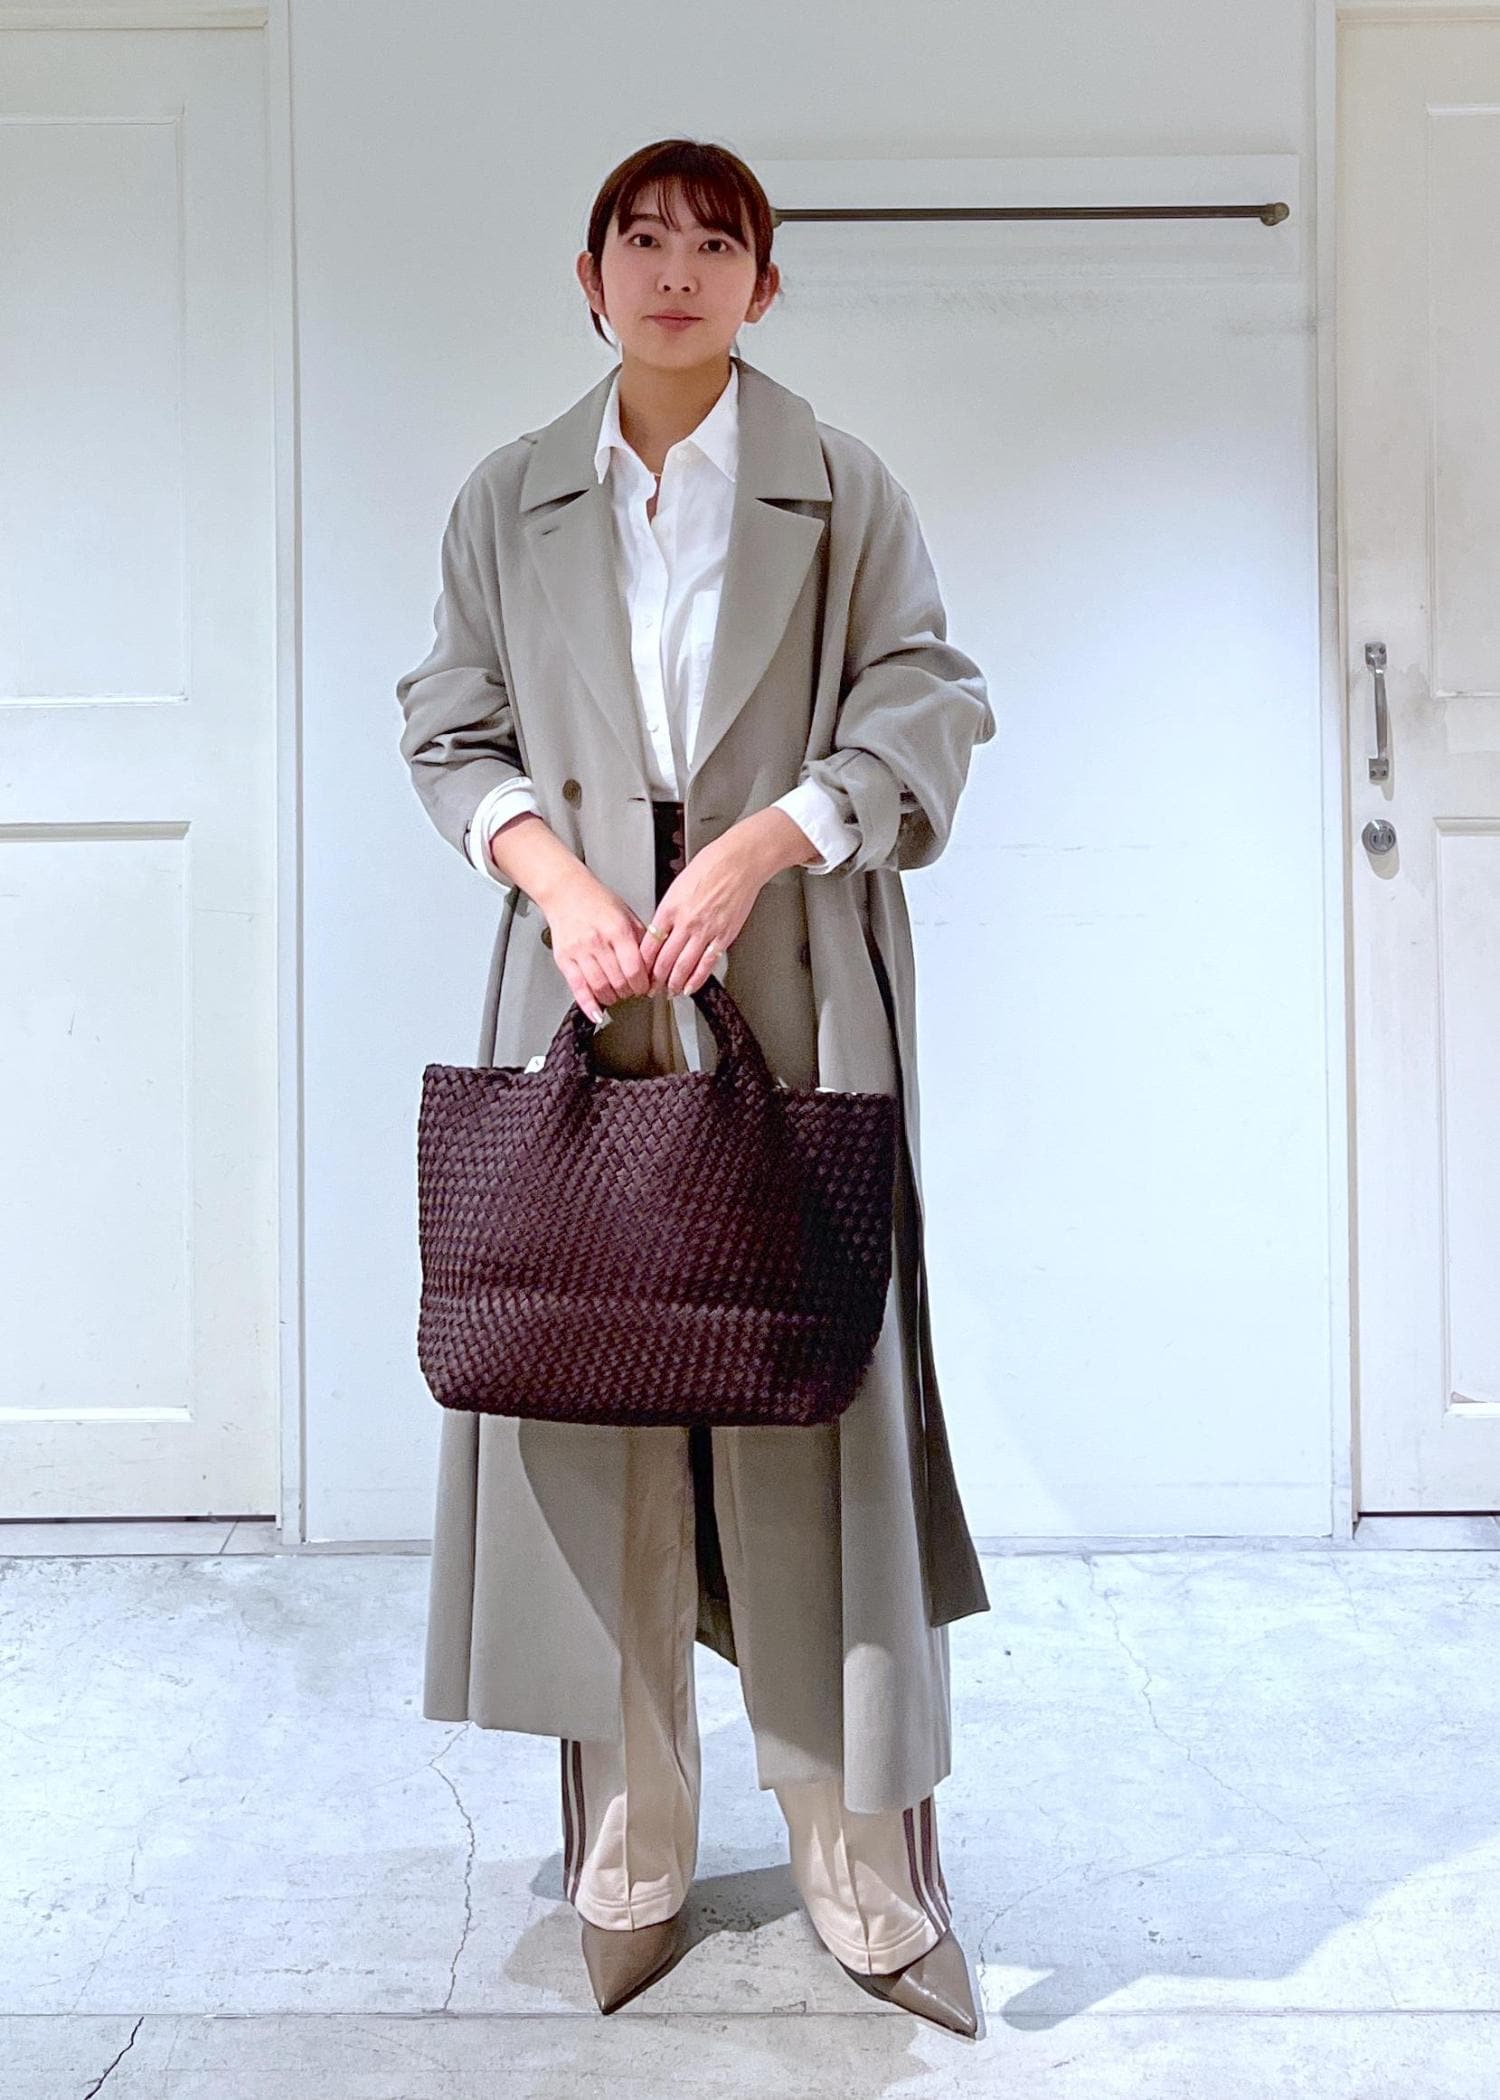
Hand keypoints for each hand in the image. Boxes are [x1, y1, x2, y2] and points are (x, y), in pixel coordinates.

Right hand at [538, 870, 653, 1023]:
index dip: (643, 984)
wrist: (566, 891)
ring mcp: (579, 952)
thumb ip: (641, 939)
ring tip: (617, 995)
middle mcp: (598, 942)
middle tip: (632, 991)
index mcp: (617, 930)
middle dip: (629, 992)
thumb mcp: (627, 914)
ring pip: (600, 987)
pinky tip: (597, 1013)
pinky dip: (588, 1004)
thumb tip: (653, 964)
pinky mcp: (564, 959)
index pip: (635, 968)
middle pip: (619, 981)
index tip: (645, 987)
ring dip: (613, 997)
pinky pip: (577, 988)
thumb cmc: (597, 900)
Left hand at [641, 830, 766, 996]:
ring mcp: (705, 931)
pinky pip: (707, 964)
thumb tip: (660, 930)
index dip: (642, 963)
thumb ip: (668, 911)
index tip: (639, 971)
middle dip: (655, 979)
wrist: (739, 862)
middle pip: (664, 960)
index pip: (649, 944)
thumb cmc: (711, 866)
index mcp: (670, 908)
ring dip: (674, 983)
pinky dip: (696, 979)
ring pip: (684, 966)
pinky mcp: (724, 936)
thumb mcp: (677, 886)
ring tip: (668, 991)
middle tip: (650, 988)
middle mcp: (685, 922)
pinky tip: (690, 987)